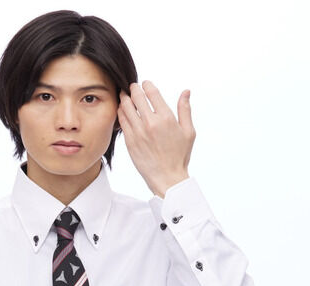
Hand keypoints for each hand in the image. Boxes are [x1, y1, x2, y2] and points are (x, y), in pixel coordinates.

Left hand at [117, 80, 195, 196]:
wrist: (166, 177)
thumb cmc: (179, 156)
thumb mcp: (188, 132)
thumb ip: (185, 110)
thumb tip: (186, 92)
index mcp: (166, 118)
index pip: (152, 93)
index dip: (146, 85)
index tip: (144, 83)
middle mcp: (150, 123)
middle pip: (136, 98)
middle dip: (133, 89)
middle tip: (131, 87)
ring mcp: (138, 132)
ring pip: (126, 108)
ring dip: (124, 99)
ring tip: (124, 96)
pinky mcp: (130, 141)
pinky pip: (122, 122)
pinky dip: (121, 113)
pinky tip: (122, 111)